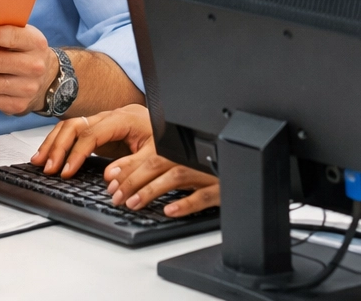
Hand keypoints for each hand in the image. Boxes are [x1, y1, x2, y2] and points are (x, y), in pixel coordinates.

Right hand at [31, 104, 154, 176]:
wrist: (173, 129)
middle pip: (76, 125)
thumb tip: (109, 177)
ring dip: (54, 143)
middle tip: (48, 168)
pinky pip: (75, 132)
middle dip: (58, 146)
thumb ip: (135, 166)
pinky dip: (60, 143)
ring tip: (39, 162)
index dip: (77, 153)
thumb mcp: (158, 155)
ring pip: (71, 125)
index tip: (66, 171)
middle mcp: (111, 116)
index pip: (92, 133)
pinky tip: (50, 155)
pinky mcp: (102, 131)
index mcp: (125, 118)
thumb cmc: (166, 139)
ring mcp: (105, 122)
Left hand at [105, 149, 219, 217]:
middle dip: (133, 180)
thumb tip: (125, 176)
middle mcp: (194, 159)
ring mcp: (209, 173)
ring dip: (152, 190)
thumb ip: (162, 167)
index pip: (151, 156)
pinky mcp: (222, 189)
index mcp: (184, 150)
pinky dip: (185, 203)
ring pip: (176, 177)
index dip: (129, 168)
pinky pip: (203, 196)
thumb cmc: (214, 167)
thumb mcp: (187, 164)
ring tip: (134, 204)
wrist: (249, 170)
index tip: (111, 181)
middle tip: (116, 197)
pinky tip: (169, 210)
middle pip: (158, 164)